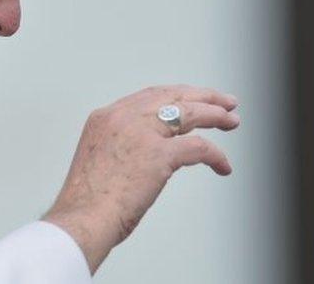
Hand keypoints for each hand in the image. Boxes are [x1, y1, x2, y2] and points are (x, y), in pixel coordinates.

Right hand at [42, 85, 239, 273]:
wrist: (81, 218)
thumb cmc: (86, 201)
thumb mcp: (98, 160)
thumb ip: (120, 148)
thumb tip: (143, 157)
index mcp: (105, 117)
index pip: (149, 96)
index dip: (176, 95)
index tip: (191, 99)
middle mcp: (122, 118)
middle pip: (172, 96)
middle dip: (203, 97)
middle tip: (223, 102)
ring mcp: (141, 133)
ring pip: (189, 112)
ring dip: (215, 115)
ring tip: (231, 121)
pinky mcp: (158, 154)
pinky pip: (199, 147)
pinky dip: (216, 156)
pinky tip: (223, 165)